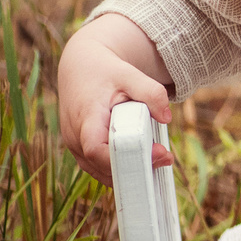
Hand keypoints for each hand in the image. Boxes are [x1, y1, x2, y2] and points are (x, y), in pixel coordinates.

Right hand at [57, 13, 175, 183]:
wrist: (80, 67)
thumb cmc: (104, 71)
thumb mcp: (129, 74)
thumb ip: (151, 92)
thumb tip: (167, 118)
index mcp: (86, 117)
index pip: (96, 148)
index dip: (123, 158)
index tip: (156, 153)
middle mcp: (74, 135)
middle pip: (100, 165)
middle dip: (133, 168)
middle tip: (165, 159)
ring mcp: (73, 144)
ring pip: (97, 170)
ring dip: (126, 172)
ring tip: (158, 161)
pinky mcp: (78, 147)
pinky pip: (96, 166)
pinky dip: (117, 169)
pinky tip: (141, 164)